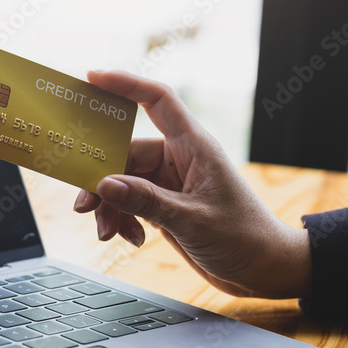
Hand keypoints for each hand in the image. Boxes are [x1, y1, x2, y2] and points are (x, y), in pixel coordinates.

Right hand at [73, 71, 310, 298]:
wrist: (264, 269)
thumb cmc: (245, 237)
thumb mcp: (193, 220)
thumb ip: (147, 201)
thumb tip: (105, 185)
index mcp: (194, 146)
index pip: (157, 101)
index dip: (125, 84)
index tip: (92, 77)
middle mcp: (179, 159)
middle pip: (124, 153)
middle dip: (101, 180)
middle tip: (84, 205)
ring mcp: (170, 182)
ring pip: (121, 182)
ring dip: (109, 207)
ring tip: (106, 232)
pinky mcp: (164, 205)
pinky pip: (129, 202)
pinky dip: (122, 220)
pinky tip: (131, 239)